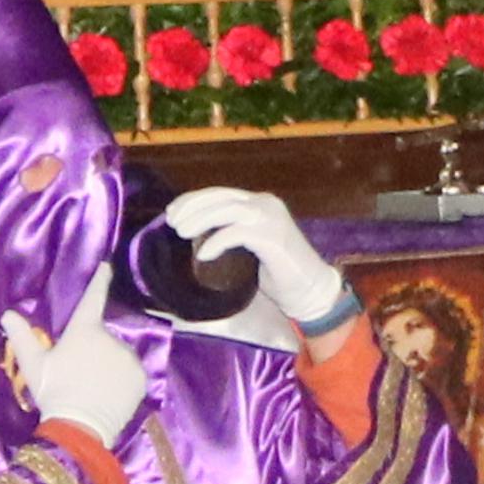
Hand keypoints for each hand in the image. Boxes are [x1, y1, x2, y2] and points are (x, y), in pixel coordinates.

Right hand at [0, 267, 145, 446]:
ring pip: (117, 356)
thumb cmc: (54, 392)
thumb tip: (7, 314)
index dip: (99, 280)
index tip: (107, 266)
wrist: (79, 429)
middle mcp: (110, 337)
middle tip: (79, 372)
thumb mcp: (33, 365)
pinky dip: (122, 380)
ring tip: (94, 387)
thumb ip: (21, 336)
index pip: (93, 298)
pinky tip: (108, 395)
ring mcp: (128, 358)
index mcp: (84, 330)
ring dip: (109, 365)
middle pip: (102, 337)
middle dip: (94, 348)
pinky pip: (131, 373)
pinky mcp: (140, 378)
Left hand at [164, 186, 352, 336]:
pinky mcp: (273, 237)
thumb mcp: (252, 246)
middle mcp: (266, 205)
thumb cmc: (281, 273)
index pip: (221, 193)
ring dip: (200, 219)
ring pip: (227, 210)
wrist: (312, 290)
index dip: (194, 199)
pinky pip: (237, 233)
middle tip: (172, 221)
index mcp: (260, 203)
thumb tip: (198, 236)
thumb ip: (233, 234)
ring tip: (181, 232)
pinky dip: (217, 241)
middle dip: (193, 207)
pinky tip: (204, 254)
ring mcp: (271, 219)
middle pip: (221, 197)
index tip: (173, 211)